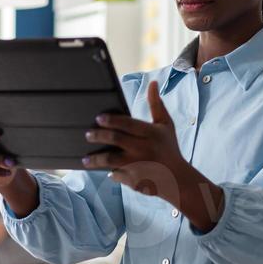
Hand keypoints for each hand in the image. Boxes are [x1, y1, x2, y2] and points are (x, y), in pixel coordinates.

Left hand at [82, 80, 184, 198]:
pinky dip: (110, 173)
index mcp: (151, 134)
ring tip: (86, 159)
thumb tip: (152, 83)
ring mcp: (138, 166)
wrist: (177, 179)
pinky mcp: (134, 180)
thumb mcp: (165, 125)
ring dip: (96, 160)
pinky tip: (103, 171)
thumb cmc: (169, 148)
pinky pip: (116, 175)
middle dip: (99, 136)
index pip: (128, 124)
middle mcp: (144, 149)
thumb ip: (156, 104)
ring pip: (111, 161)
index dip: (112, 120)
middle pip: (116, 140)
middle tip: (88, 134)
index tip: (98, 118)